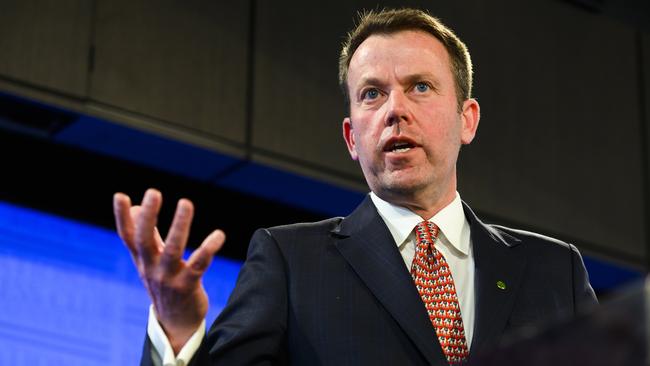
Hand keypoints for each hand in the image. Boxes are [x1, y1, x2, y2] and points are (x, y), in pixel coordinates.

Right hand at [113, 188, 224, 352]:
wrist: (176, 323)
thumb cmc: (164, 284)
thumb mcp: (151, 260)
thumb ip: (148, 234)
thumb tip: (137, 207)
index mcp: (142, 259)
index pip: (128, 236)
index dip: (122, 217)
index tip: (120, 195)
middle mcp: (151, 268)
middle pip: (145, 240)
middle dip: (148, 216)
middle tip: (153, 192)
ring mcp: (168, 279)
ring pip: (173, 250)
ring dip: (179, 226)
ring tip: (185, 203)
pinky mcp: (187, 286)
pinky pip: (199, 265)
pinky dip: (208, 249)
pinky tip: (218, 234)